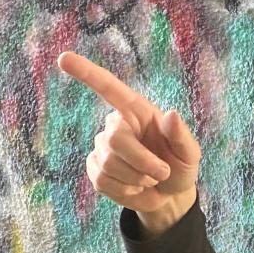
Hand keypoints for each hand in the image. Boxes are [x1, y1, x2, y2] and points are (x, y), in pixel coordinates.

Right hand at [56, 51, 201, 235]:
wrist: (170, 194)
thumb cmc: (180, 166)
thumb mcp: (190, 153)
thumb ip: (181, 136)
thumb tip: (172, 115)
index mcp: (136, 111)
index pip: (108, 87)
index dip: (86, 73)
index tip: (63, 58)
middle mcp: (116, 125)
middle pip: (114, 140)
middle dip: (142, 163)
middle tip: (162, 173)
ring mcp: (102, 148)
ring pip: (109, 165)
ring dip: (138, 179)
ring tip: (150, 179)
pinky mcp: (95, 170)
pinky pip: (103, 182)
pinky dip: (126, 191)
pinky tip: (136, 188)